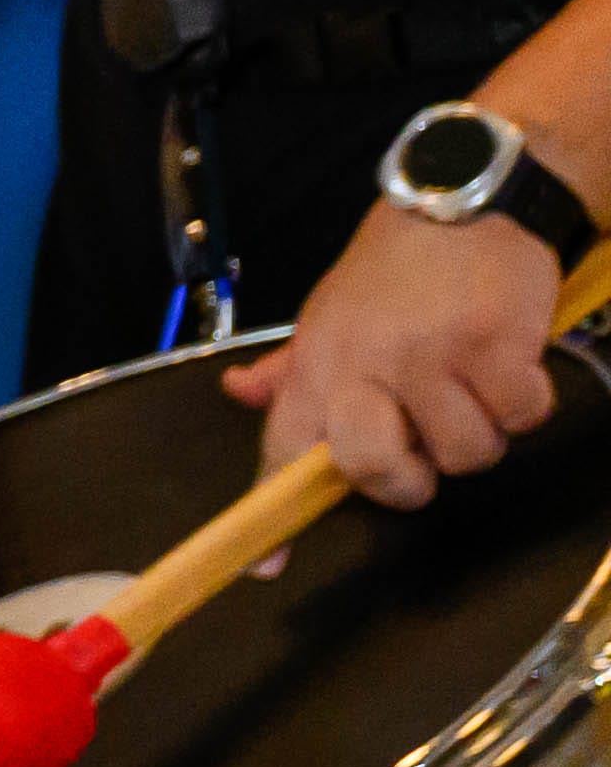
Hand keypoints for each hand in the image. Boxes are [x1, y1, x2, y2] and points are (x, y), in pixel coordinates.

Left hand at [239, 192, 576, 506]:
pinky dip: (527, 403)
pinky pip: (521, 417)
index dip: (272, 511)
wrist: (462, 200)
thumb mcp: (330, 311)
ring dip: (480, 434)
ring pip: (464, 454)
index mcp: (320, 362)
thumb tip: (240, 393)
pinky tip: (511, 364)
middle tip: (424, 450)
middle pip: (374, 470)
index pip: (285, 447)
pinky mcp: (496, 347)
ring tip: (473, 385)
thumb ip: (292, 366)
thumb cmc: (395, 267)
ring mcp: (434, 358)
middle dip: (406, 481)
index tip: (265, 565)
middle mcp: (368, 365)